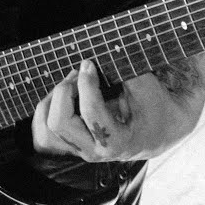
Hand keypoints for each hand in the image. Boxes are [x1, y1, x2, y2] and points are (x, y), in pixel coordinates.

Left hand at [31, 60, 200, 162]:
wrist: (161, 130)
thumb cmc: (156, 108)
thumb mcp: (147, 89)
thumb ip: (125, 71)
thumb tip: (103, 53)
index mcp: (116, 142)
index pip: (90, 112)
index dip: (86, 83)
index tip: (90, 64)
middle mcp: (94, 151)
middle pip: (59, 123)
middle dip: (66, 91)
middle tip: (80, 74)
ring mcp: (80, 149)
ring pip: (46, 128)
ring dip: (54, 99)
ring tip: (74, 83)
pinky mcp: (71, 144)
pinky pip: (43, 131)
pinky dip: (48, 108)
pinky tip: (66, 94)